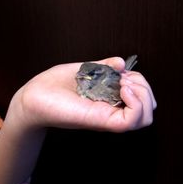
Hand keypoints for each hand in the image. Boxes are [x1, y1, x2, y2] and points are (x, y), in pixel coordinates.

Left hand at [18, 57, 155, 131]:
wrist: (34, 97)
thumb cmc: (55, 85)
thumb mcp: (85, 70)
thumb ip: (104, 67)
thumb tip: (122, 62)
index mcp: (110, 98)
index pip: (141, 97)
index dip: (141, 82)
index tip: (126, 73)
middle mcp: (112, 110)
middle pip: (149, 109)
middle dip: (146, 90)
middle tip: (127, 81)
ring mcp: (108, 117)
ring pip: (145, 118)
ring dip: (143, 97)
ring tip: (125, 86)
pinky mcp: (100, 120)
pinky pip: (130, 121)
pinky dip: (135, 104)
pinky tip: (122, 90)